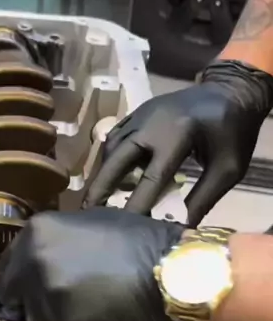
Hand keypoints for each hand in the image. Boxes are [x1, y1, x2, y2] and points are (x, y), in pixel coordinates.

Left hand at [0, 208, 183, 320]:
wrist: (169, 272)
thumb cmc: (136, 241)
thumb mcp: (89, 223)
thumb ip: (56, 240)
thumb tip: (39, 257)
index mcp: (36, 232)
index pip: (6, 267)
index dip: (19, 281)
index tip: (29, 290)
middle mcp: (33, 263)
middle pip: (14, 296)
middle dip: (30, 301)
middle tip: (57, 304)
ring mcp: (46, 296)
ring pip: (34, 320)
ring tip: (81, 312)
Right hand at [83, 60, 272, 225]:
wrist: (231, 90)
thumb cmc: (234, 131)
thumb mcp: (228, 168)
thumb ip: (203, 198)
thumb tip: (180, 230)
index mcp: (178, 134)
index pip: (151, 177)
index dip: (137, 205)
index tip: (124, 228)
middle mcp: (152, 122)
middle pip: (117, 158)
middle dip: (100, 186)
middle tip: (87, 211)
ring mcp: (141, 114)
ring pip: (112, 147)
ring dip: (102, 173)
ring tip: (96, 199)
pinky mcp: (138, 112)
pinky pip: (116, 137)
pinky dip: (108, 158)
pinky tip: (108, 177)